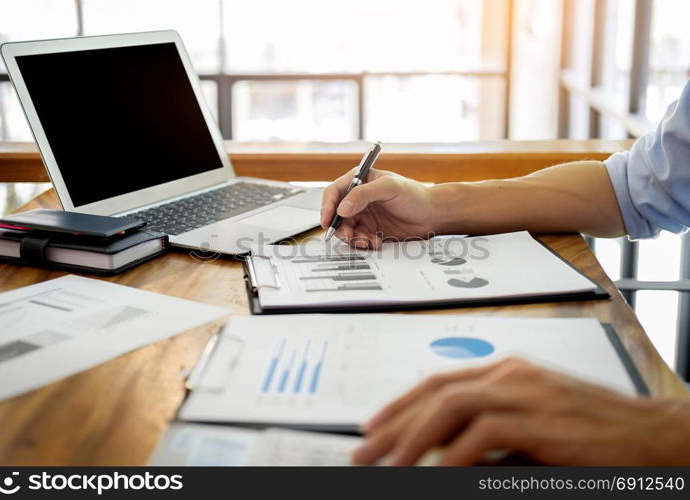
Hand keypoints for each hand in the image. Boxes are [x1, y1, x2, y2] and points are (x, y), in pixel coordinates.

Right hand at [320, 168, 438, 247]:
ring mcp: (365, 215)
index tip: (327, 220)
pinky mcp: (372, 230)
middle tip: (348, 236)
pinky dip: (364, 243)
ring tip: (367, 241)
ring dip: (353, 238)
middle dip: (340, 227)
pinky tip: (376, 242)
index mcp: (360, 181)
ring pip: (347, 229)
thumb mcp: (389, 188)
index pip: (335, 192)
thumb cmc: (415, 195)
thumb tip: (342, 208)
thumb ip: (363, 194)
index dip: (327, 206)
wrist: (433, 215)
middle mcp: (359, 198)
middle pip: (337, 214)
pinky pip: (359, 239)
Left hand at [353, 358, 689, 465]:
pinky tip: (439, 471)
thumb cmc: (595, 432)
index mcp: (507, 371)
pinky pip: (485, 432)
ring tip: (390, 464)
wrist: (653, 435)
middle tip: (365, 450)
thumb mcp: (532, 425)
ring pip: (450, 405)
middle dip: (394, 422)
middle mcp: (511, 375)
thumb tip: (443, 449)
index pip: (439, 381)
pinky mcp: (543, 419)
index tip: (375, 426)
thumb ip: (490, 430)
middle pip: (435, 391)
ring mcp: (527, 392)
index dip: (401, 403)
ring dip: (414, 437)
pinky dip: (457, 453)